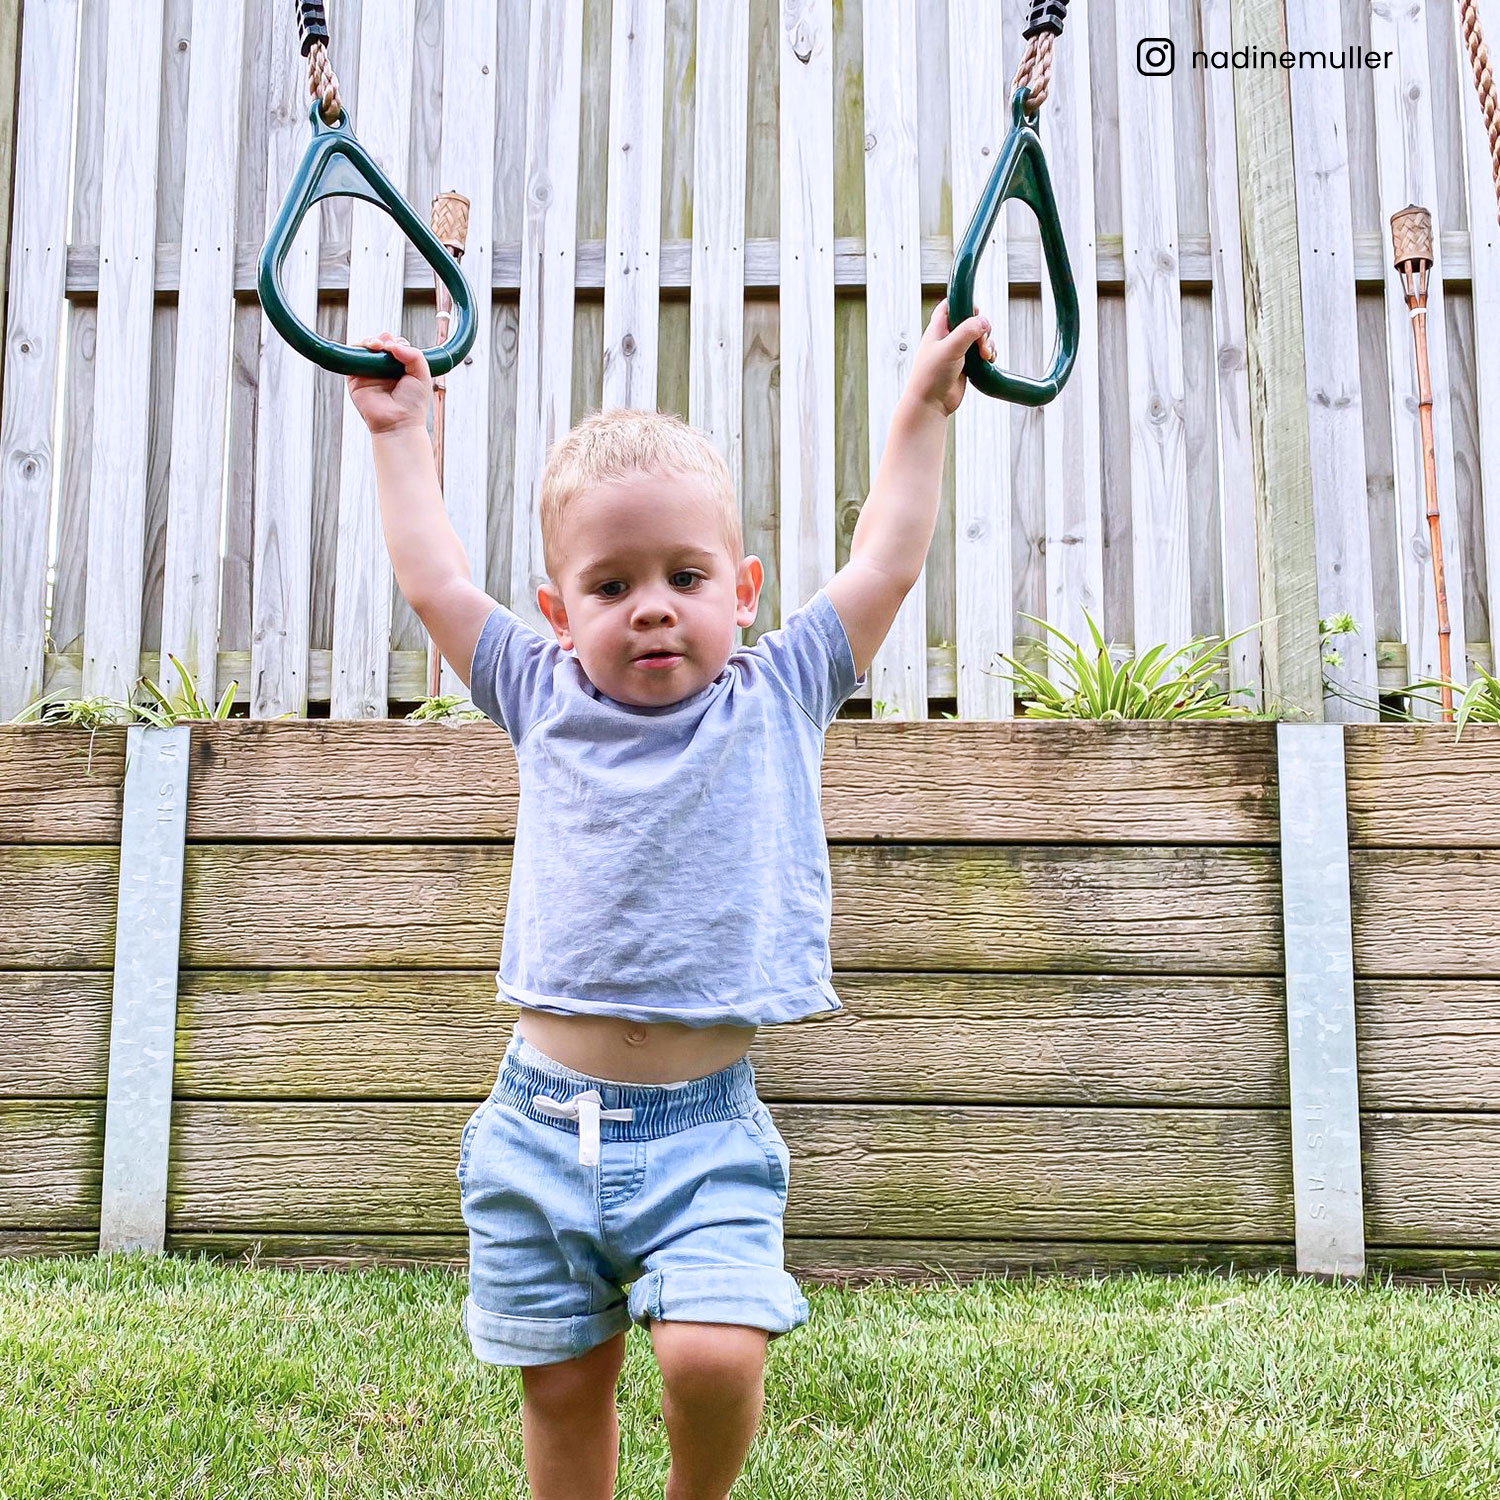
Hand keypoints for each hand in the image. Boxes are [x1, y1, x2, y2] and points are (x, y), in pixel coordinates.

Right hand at [345, 332, 431, 434]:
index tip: (400, 347)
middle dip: (383, 339)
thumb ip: (413, 354)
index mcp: (400, 368)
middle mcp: (384, 370)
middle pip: (380, 343)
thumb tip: (392, 343)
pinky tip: (369, 350)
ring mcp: (369, 373)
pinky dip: (357, 348)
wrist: (399, 423)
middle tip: (388, 346)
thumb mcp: (422, 374)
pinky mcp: (355, 379)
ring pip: (365, 347)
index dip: (397, 342)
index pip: (395, 346)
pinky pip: (351, 357)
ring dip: (370, 341)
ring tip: (377, 346)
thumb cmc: (413, 404)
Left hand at [902, 298, 992, 416]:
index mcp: (938, 328)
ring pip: (980, 337)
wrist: (930, 404)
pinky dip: (989, 354)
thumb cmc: (930, 377)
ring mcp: (957, 351)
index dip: (964, 304)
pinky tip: (988, 361)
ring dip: (988, 343)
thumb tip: (984, 321)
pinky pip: (982, 352)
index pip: (951, 305)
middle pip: (971, 320)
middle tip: (981, 342)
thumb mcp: (949, 348)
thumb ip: (967, 331)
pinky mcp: (966, 364)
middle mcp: (947, 337)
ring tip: (985, 356)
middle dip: (982, 329)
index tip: (975, 312)